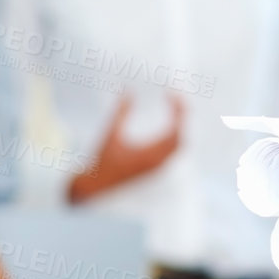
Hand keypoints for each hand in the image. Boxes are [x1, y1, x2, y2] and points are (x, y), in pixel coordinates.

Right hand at [69, 94, 184, 202]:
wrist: (97, 185)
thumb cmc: (102, 161)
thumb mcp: (110, 135)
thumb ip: (120, 114)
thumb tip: (127, 92)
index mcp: (149, 155)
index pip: (174, 130)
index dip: (178, 112)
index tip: (173, 96)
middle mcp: (157, 162)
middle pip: (181, 138)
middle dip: (182, 117)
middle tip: (178, 99)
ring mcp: (157, 166)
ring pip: (178, 146)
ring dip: (179, 127)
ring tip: (174, 109)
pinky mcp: (154, 168)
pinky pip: (171, 151)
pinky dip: (174, 136)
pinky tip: (168, 125)